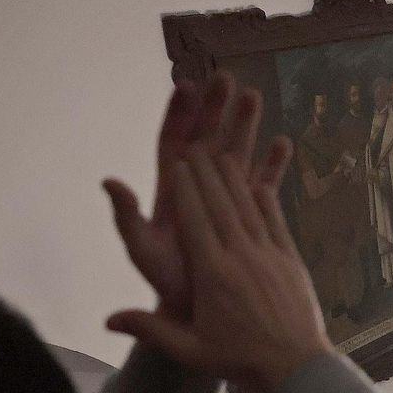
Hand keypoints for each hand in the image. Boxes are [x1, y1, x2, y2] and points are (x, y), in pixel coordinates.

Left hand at [103, 74, 286, 317]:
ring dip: (245, 126)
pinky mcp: (250, 216)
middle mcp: (198, 191)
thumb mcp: (143, 252)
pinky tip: (283, 142)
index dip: (179, 116)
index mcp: (171, 194)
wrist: (203, 314)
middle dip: (216, 109)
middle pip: (207, 141)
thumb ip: (127, 219)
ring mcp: (226, 202)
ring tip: (256, 96)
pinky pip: (262, 184)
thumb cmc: (169, 286)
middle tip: (227, 79)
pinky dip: (272, 164)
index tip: (187, 85)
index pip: (174, 144)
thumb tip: (109, 181)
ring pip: (236, 155)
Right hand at [106, 149, 330, 392]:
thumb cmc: (240, 362)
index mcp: (214, 275)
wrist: (297, 369)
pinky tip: (261, 183)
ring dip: (236, 179)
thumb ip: (150, 330)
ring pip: (250, 209)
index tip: (178, 162)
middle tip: (197, 144)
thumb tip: (107, 320)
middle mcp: (242, 258)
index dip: (187, 189)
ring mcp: (271, 257)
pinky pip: (277, 224)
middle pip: (221, 205)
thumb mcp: (190, 350)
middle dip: (207, 172)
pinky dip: (267, 201)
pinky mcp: (292, 263)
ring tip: (224, 153)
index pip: (196, 221)